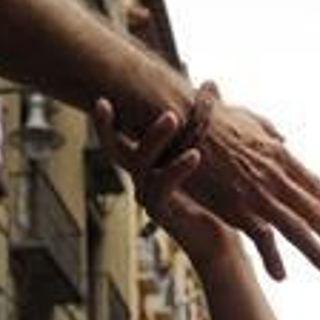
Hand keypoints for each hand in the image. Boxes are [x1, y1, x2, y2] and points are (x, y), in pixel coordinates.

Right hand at [94, 101, 238, 269]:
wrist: (217, 236)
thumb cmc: (210, 191)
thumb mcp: (206, 149)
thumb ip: (203, 121)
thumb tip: (211, 82)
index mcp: (145, 161)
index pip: (118, 136)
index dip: (106, 121)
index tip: (102, 100)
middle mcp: (139, 176)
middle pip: (117, 149)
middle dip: (115, 125)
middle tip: (131, 97)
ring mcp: (146, 194)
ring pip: (140, 164)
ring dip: (154, 138)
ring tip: (173, 118)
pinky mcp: (159, 211)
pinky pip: (162, 187)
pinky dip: (177, 168)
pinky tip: (194, 155)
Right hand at [177, 90, 319, 279]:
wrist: (188, 121)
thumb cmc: (212, 117)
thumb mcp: (249, 118)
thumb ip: (268, 131)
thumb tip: (283, 138)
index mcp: (280, 156)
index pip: (311, 186)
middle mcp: (277, 177)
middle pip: (314, 211)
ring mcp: (260, 194)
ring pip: (298, 229)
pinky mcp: (238, 208)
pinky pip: (261, 238)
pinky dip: (272, 258)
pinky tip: (281, 277)